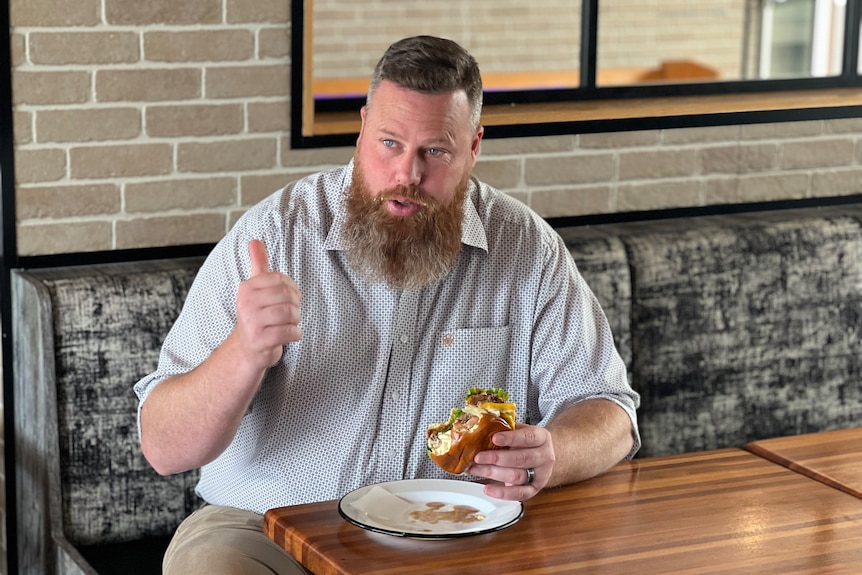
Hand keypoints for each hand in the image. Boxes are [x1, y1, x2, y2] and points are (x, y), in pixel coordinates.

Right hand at [234, 239, 302, 369]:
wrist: (245, 349)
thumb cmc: (255, 316)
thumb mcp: (254, 288)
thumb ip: (258, 264)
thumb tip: (255, 241)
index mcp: (247, 288)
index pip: (281, 280)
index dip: (293, 288)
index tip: (291, 298)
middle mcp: (246, 303)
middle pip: (288, 296)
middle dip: (296, 305)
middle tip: (291, 313)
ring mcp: (251, 323)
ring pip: (289, 313)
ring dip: (296, 320)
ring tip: (290, 323)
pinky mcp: (259, 340)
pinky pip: (288, 332)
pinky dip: (295, 334)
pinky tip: (290, 335)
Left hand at [467, 424, 554, 500]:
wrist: (542, 457)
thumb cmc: (526, 442)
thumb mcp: (520, 430)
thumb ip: (506, 430)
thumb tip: (482, 429)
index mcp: (542, 437)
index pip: (527, 437)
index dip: (510, 438)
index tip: (494, 438)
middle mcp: (545, 457)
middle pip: (520, 459)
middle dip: (496, 458)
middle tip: (478, 457)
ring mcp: (542, 475)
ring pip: (517, 476)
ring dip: (493, 473)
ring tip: (476, 469)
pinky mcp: (535, 489)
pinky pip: (519, 494)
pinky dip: (502, 493)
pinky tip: (488, 489)